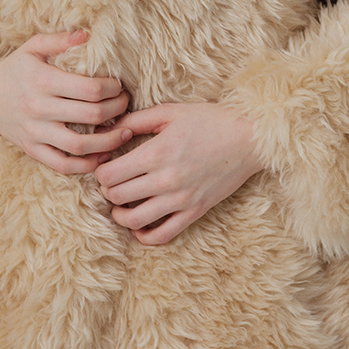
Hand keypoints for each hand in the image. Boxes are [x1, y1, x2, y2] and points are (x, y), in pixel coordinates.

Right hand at [0, 30, 130, 173]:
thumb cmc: (14, 68)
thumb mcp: (33, 46)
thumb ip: (61, 40)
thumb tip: (89, 35)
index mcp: (43, 81)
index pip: (90, 89)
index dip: (112, 89)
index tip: (119, 86)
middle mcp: (39, 108)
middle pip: (91, 115)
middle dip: (117, 110)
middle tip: (126, 105)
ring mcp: (35, 132)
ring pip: (80, 146)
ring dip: (109, 142)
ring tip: (124, 133)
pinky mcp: (32, 149)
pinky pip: (62, 164)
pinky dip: (85, 166)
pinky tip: (102, 156)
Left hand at [94, 102, 264, 245]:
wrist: (249, 138)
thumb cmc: (210, 120)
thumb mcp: (169, 112)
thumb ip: (135, 121)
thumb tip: (108, 131)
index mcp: (155, 153)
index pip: (108, 175)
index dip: (100, 171)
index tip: (106, 164)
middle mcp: (165, 180)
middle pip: (116, 196)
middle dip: (107, 189)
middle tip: (112, 181)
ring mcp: (181, 199)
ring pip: (133, 220)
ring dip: (119, 214)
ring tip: (121, 204)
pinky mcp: (195, 212)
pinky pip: (162, 235)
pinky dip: (144, 236)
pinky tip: (139, 225)